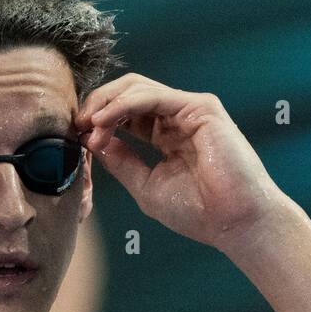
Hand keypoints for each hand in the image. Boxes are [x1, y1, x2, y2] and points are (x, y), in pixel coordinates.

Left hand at [76, 75, 283, 250]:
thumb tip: (92, 142)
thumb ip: (121, 161)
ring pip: (137, 88)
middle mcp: (179, 118)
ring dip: (106, 105)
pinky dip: (123, 105)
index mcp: (167, 136)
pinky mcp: (201, 108)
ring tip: (88, 126)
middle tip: (76, 124)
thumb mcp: (146, 186)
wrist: (235, 223)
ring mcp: (191, 110)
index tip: (75, 138)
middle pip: (128, 92)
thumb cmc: (199, 212)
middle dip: (97, 104)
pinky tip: (104, 121)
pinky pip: (152, 96)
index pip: (125, 114)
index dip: (97, 120)